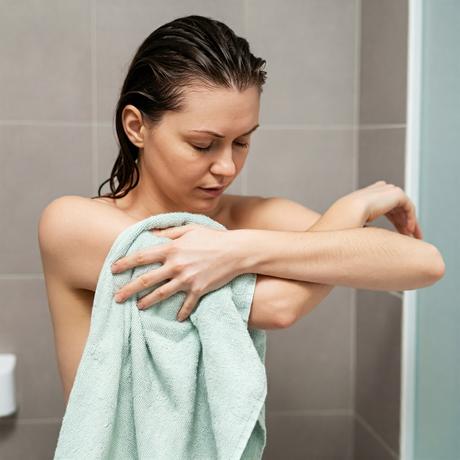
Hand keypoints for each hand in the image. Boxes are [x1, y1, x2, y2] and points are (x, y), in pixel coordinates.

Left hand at [110, 223, 241, 320]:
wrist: (236, 251)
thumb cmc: (213, 237)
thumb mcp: (190, 228)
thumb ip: (169, 232)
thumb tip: (151, 233)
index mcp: (172, 248)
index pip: (142, 257)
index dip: (125, 263)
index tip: (113, 269)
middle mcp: (176, 265)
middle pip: (146, 279)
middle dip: (128, 289)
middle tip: (116, 297)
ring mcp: (187, 279)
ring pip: (161, 294)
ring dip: (147, 302)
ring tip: (138, 307)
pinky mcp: (199, 290)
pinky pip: (186, 305)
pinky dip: (181, 313)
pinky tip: (177, 318)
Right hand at [338, 180, 422, 238]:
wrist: (347, 215)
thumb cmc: (344, 223)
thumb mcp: (356, 225)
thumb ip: (366, 228)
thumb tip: (372, 244)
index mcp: (366, 198)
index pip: (385, 207)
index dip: (394, 221)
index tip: (398, 235)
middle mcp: (376, 192)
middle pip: (396, 207)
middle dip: (403, 223)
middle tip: (409, 237)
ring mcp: (386, 191)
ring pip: (404, 207)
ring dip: (409, 222)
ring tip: (413, 237)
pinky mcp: (395, 193)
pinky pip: (408, 206)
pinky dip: (410, 218)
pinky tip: (408, 230)